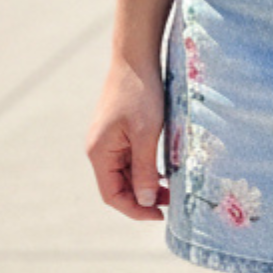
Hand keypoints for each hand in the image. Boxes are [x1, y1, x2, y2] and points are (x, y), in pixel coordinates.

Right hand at [86, 56, 166, 221]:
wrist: (136, 57)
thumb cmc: (141, 93)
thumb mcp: (146, 134)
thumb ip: (144, 169)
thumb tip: (144, 200)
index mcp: (100, 152)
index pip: (112, 195)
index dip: (135, 209)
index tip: (160, 215)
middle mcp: (99, 149)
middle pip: (118, 186)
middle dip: (143, 197)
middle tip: (172, 201)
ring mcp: (108, 140)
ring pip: (125, 173)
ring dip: (145, 183)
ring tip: (171, 188)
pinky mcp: (119, 131)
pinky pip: (130, 158)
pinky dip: (145, 168)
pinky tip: (164, 169)